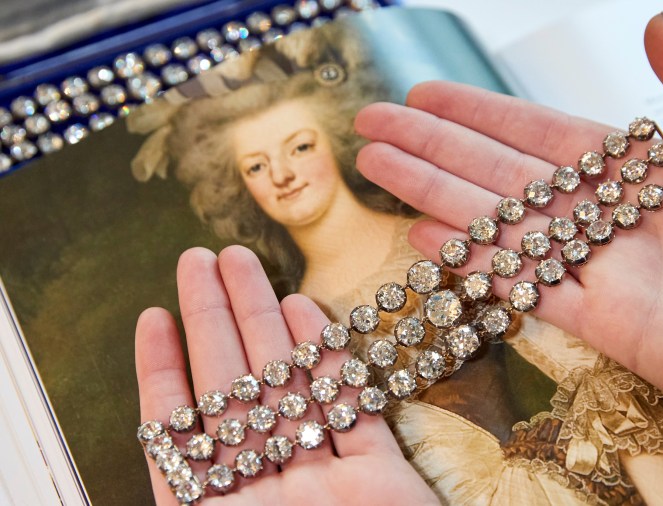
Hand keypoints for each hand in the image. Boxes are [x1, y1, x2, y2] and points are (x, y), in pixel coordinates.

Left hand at [135, 246, 438, 504]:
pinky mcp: (382, 480)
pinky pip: (351, 410)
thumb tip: (152, 447)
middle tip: (204, 260)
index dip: (163, 374)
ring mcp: (328, 485)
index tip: (152, 316)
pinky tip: (308, 314)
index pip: (182, 435)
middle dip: (217, 323)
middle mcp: (272, 497)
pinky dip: (331, 361)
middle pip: (237, 394)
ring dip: (269, 326)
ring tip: (247, 267)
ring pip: (293, 390)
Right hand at [354, 14, 662, 433]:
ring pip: (496, 225)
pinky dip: (470, 264)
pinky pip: (520, 286)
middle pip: (500, 173)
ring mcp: (597, 268)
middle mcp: (606, 215)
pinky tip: (422, 240)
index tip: (425, 94)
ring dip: (433, 196)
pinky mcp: (600, 323)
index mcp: (643, 169)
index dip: (479, 113)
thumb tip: (655, 24)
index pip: (540, 133)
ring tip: (377, 169)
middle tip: (372, 126)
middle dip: (433, 147)